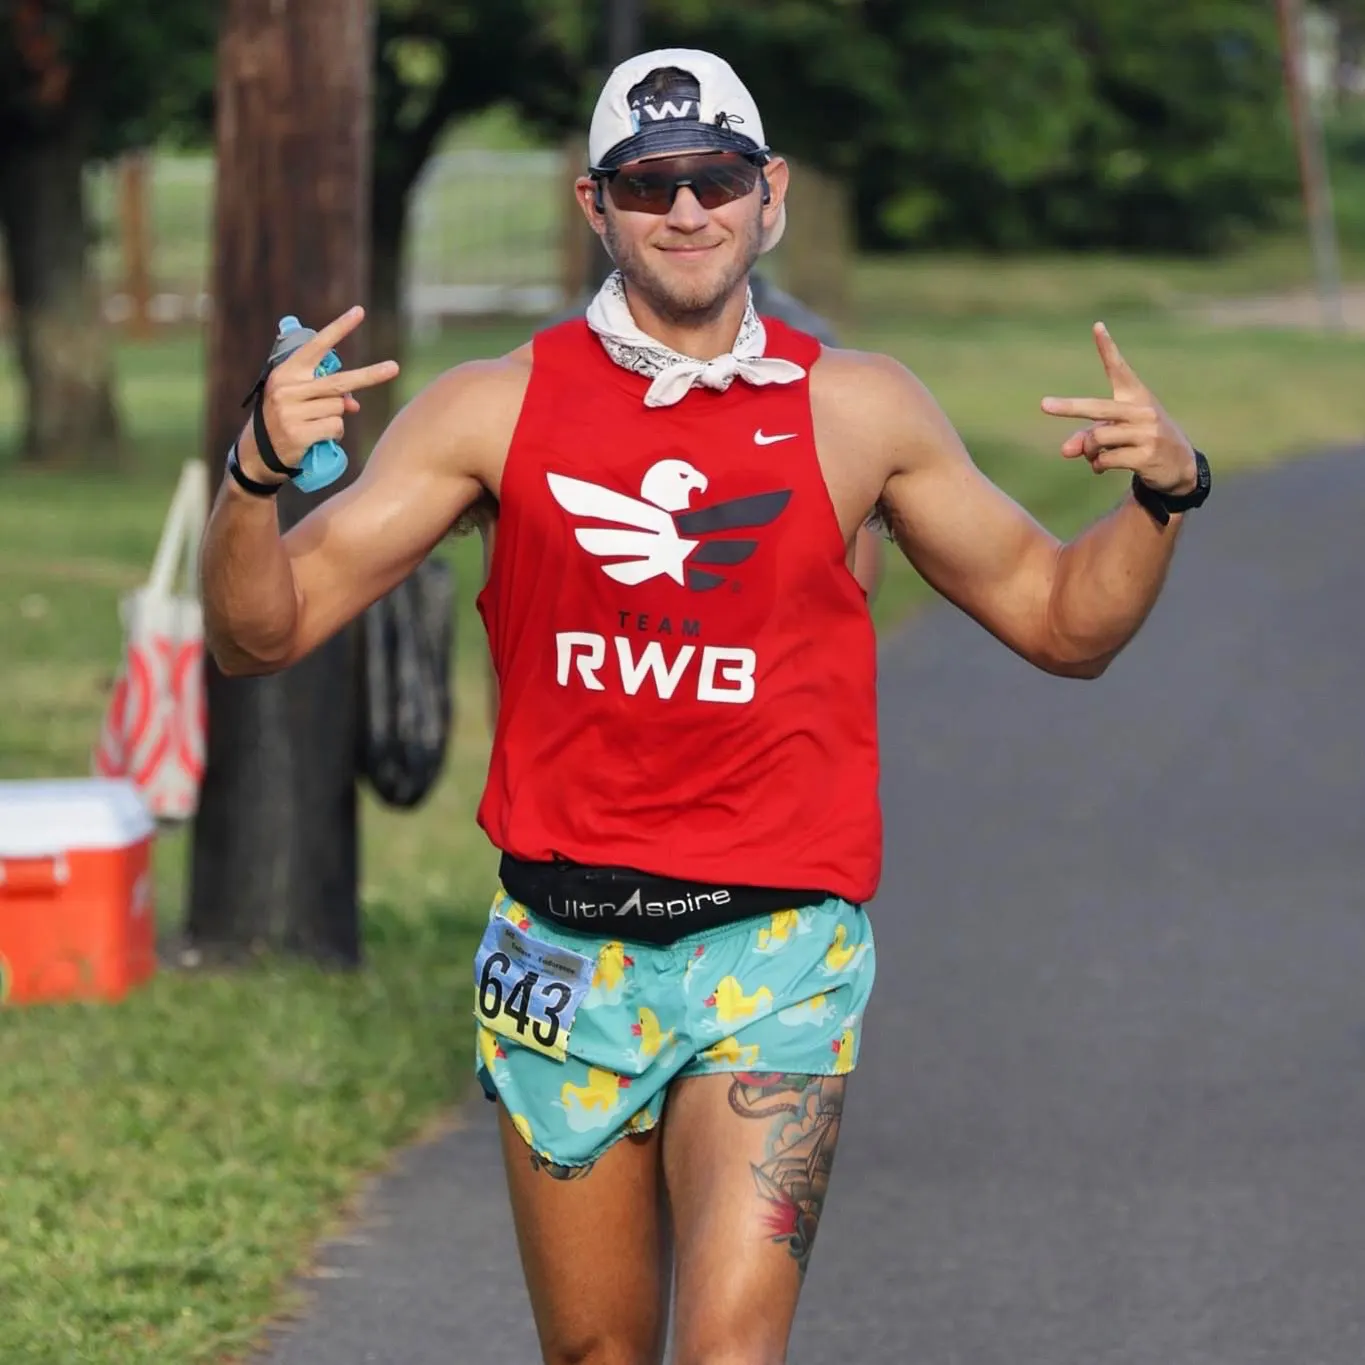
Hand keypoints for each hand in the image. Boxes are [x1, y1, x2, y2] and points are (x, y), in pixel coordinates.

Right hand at [239, 306, 399, 482]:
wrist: (259, 452)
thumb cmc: (285, 416)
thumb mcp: (298, 397)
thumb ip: (325, 392)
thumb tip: (354, 403)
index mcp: (287, 372)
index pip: (317, 346)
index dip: (339, 328)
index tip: (359, 312)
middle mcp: (288, 388)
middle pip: (340, 382)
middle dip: (370, 376)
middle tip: (395, 368)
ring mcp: (292, 411)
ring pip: (339, 409)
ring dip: (336, 418)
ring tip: (315, 423)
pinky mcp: (298, 433)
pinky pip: (335, 428)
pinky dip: (334, 433)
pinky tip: (316, 436)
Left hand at [1040, 322, 1196, 494]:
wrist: (1180, 464)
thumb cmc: (1142, 440)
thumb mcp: (1117, 433)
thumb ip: (1088, 436)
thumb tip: (1065, 450)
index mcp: (1135, 396)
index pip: (1119, 369)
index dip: (1107, 348)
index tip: (1097, 326)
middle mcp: (1141, 410)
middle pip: (1097, 408)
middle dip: (1070, 407)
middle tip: (1044, 405)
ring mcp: (1146, 432)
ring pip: (1097, 439)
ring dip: (1088, 451)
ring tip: (1095, 456)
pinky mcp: (1146, 455)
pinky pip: (1105, 459)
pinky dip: (1098, 465)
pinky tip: (1103, 467)